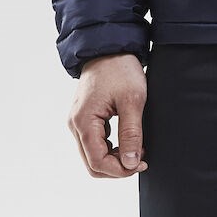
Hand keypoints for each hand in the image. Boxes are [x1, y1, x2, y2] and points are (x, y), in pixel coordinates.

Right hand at [67, 54, 148, 177]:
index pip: (97, 162)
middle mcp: (75, 125)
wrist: (110, 46)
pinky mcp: (85, 116)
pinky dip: (110, 147)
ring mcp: (78, 121)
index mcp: (83, 122)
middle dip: (116, 168)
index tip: (141, 164)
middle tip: (140, 161)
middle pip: (92, 163)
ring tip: (136, 150)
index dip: (120, 170)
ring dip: (114, 158)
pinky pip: (94, 142)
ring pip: (92, 155)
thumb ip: (131, 133)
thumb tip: (129, 163)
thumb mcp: (132, 100)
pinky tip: (127, 141)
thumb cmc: (120, 68)